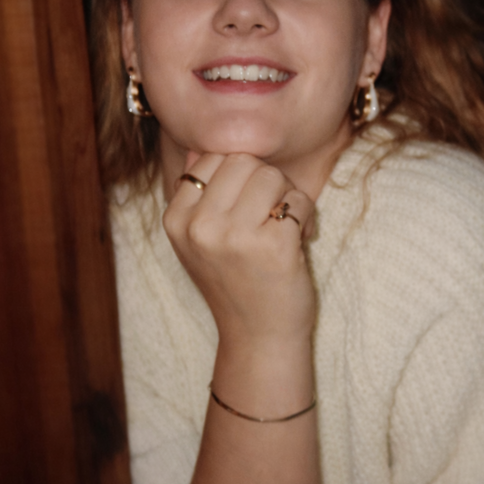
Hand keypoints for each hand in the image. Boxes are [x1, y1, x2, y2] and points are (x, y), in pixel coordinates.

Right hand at [163, 152, 315, 346]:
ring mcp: (236, 238)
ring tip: (283, 226)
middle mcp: (200, 228)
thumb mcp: (198, 240)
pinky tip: (298, 241)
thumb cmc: (235, 281)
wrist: (257, 337)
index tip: (246, 206)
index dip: (240, 175)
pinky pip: (299, 200)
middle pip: (244, 161)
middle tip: (270, 212)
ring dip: (287, 196)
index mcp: (177, 220)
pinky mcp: (274, 248)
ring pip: (272, 176)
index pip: (213, 158)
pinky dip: (306, 216)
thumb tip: (202, 147)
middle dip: (266, 180)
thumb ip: (198, 195)